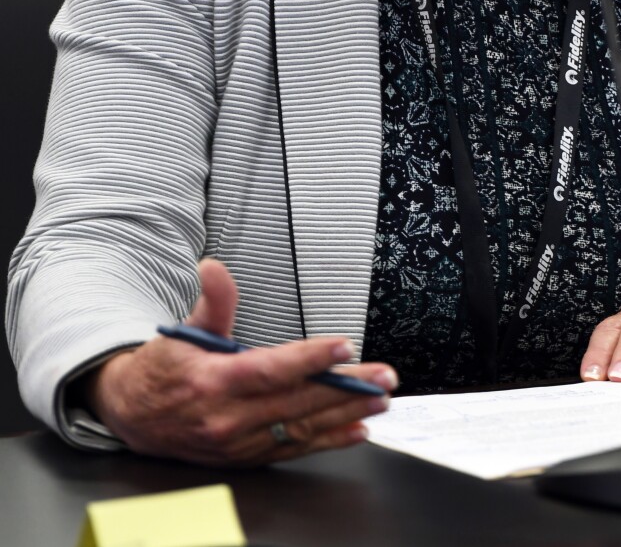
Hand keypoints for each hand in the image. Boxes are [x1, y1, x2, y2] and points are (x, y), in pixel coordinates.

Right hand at [83, 258, 397, 465]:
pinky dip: (328, 442)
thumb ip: (211, 301)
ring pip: (301, 429)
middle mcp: (228, 418)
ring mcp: (239, 443)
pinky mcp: (246, 457)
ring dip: (346, 415)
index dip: (310, 359)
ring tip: (380, 400)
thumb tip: (213, 267)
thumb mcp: (183, 329)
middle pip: (296, 402)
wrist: (133, 416)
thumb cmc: (163, 369)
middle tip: (383, 377)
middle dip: (346, 389)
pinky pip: (294, 450)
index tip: (344, 346)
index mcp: (214, 382)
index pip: (270, 370)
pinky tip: (356, 430)